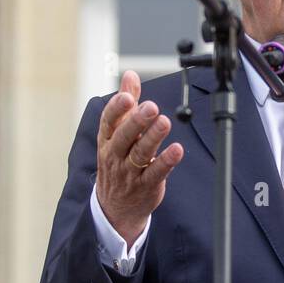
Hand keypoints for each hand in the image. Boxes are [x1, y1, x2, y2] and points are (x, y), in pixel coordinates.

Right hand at [95, 70, 184, 247]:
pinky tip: (177, 150)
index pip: (108, 122)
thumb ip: (127, 103)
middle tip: (151, 106)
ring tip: (164, 122)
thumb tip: (130, 75)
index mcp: (107, 139)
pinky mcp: (145, 186)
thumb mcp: (117, 133)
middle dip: (137, 121)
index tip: (128, 96)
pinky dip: (166, 161)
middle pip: (124, 137)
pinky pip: (156, 173)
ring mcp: (129, 172)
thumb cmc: (118, 161)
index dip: (117, 109)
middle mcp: (115, 155)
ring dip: (153, 138)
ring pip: (140, 154)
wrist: (115, 207)